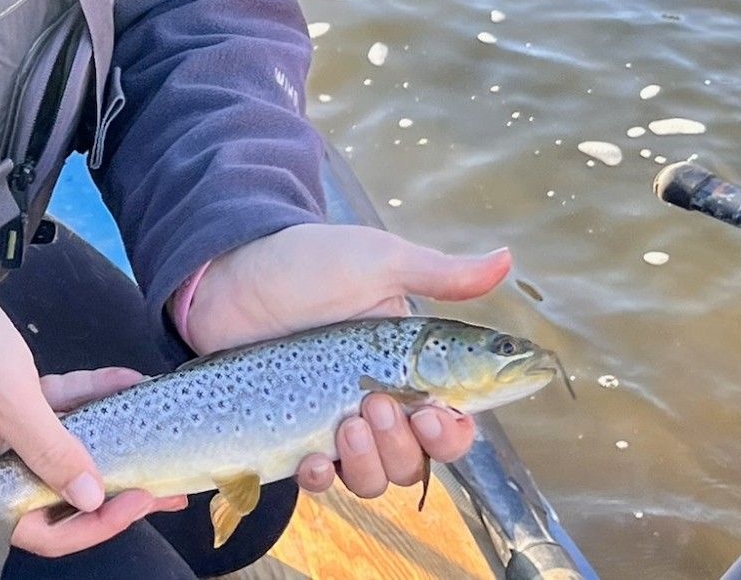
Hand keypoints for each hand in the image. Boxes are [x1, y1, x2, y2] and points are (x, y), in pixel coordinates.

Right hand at [0, 256, 186, 559]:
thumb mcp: (12, 401)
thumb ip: (54, 452)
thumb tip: (93, 498)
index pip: (40, 527)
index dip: (92, 523)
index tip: (137, 500)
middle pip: (59, 491)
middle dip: (113, 488)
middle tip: (165, 490)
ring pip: (64, 447)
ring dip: (109, 439)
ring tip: (159, 438)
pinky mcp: (7, 397)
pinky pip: (57, 408)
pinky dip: (88, 396)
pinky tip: (127, 383)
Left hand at [181, 223, 512, 500]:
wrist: (232, 273)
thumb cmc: (307, 262)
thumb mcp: (377, 261)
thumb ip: (441, 273)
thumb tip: (508, 259)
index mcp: (408, 367)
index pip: (453, 422)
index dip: (454, 433)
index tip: (438, 414)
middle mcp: (378, 401)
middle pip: (417, 460)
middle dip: (406, 444)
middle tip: (377, 403)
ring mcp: (334, 422)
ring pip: (375, 478)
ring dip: (369, 462)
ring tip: (347, 419)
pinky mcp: (293, 434)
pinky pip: (320, 480)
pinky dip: (321, 478)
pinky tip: (312, 458)